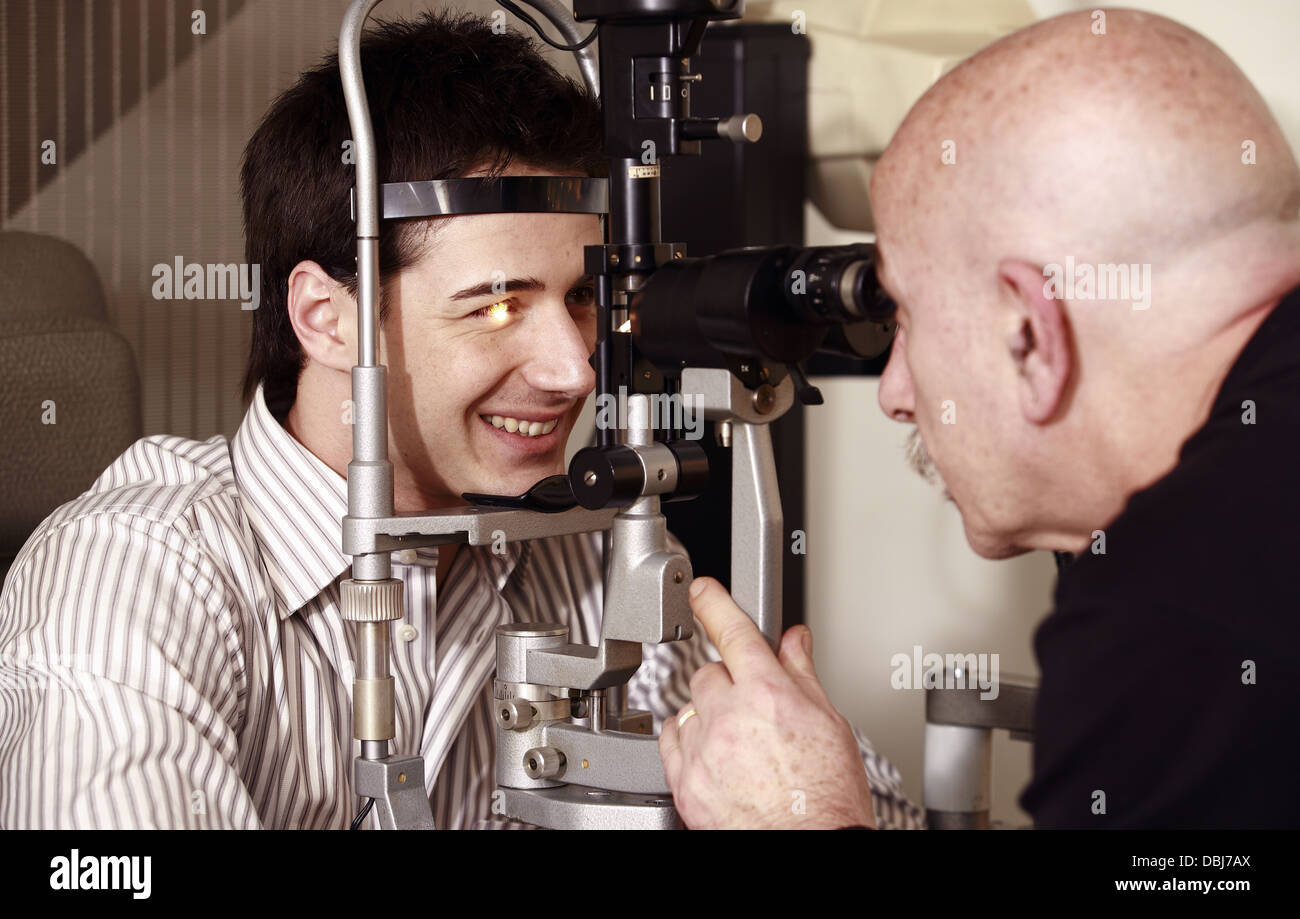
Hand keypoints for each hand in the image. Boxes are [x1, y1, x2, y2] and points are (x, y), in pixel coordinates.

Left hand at [658, 577, 876, 828]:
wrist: (812, 844)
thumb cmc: (827, 795)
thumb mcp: (829, 722)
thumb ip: (802, 673)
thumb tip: (794, 641)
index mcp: (768, 694)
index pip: (734, 632)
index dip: (714, 604)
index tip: (702, 592)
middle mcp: (730, 717)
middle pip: (709, 673)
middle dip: (728, 683)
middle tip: (752, 709)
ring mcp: (704, 750)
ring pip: (690, 709)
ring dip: (709, 717)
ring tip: (741, 746)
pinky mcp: (685, 782)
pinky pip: (671, 742)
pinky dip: (687, 743)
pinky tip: (715, 757)